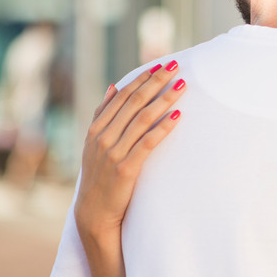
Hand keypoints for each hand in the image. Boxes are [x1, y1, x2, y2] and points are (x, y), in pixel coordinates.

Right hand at [74, 61, 185, 238]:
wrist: (94, 213)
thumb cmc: (99, 175)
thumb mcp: (94, 143)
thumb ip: (103, 114)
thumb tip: (113, 86)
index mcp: (96, 128)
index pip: (123, 96)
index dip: (142, 79)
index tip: (160, 64)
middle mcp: (103, 137)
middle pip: (134, 103)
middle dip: (156, 82)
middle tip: (176, 65)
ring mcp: (113, 153)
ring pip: (143, 119)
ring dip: (164, 99)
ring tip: (182, 85)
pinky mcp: (126, 169)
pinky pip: (147, 143)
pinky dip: (162, 128)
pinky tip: (177, 116)